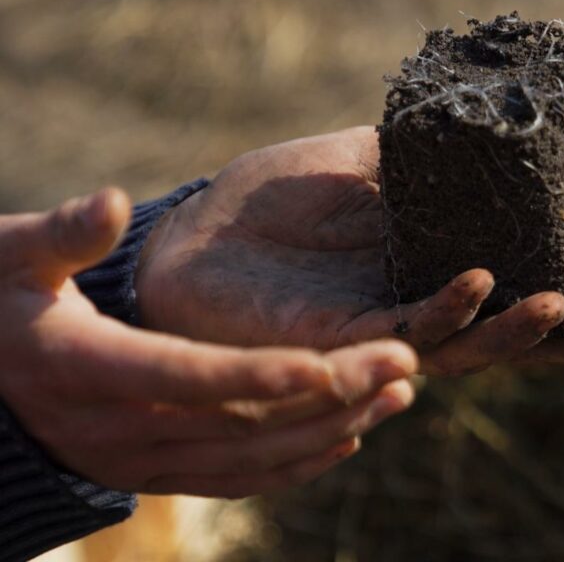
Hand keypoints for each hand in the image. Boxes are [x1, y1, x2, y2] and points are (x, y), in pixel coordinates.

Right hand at [0, 189, 416, 497]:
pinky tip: (351, 436)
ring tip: (400, 393)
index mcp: (86, 368)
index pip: (186, 375)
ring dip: (332, 429)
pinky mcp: (156, 474)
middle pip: (241, 422)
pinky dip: (296, 463)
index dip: (258, 373)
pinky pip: (237, 480)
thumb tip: (111, 200)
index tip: (329, 360)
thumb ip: (63, 234)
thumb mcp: (8, 258)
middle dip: (330, 395)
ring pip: (252, 458)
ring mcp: (141, 462)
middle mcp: (120, 429)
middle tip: (406, 363)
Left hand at [136, 127, 563, 374]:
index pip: (537, 262)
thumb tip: (487, 119)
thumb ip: (424, 152)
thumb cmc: (281, 201)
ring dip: (527, 333)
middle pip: (523, 326)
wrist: (199, 238)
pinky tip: (483, 283)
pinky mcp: (349, 341)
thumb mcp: (365, 161)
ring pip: (478, 346)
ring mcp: (396, 327)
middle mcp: (434, 303)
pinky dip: (450, 309)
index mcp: (448, 260)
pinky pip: (411, 330)